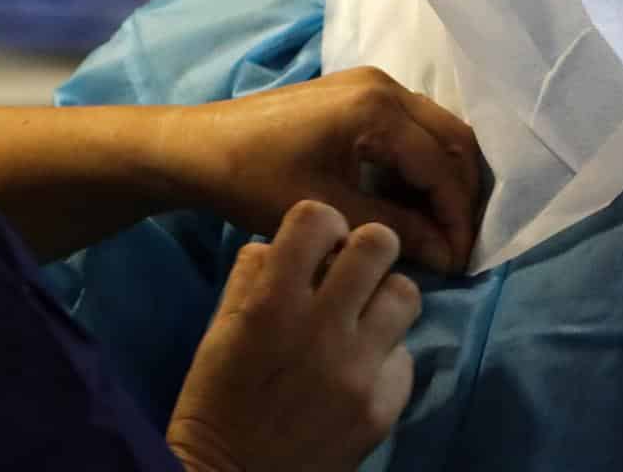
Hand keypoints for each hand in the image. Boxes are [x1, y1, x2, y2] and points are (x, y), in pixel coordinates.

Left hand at [163, 68, 481, 272]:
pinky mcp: (357, 92)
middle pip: (452, 138)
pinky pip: (411, 125)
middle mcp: (383, 85)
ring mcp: (370, 82)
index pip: (442, 165)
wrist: (199, 148)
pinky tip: (411, 201)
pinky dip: (421, 163)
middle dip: (462, 194)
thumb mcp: (329, 213)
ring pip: (435, 130)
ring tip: (440, 228)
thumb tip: (449, 254)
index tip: (461, 262)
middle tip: (461, 245)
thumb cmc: (256, 180)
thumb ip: (395, 230)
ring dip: (444, 177)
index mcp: (378, 108)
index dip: (457, 218)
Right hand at [169, 202, 419, 471]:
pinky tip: (360, 375)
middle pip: (379, 243)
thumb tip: (284, 241)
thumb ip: (253, 277)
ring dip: (384, 300)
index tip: (319, 244)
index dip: (321, 223)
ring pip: (406, 294)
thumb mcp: (218, 330)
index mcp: (272, 303)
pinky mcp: (384, 407)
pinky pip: (405, 357)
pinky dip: (385, 359)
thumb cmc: (216, 401)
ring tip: (364, 321)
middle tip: (355, 271)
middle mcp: (322, 328)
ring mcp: (359, 370)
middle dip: (368, 248)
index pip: (318, 215)